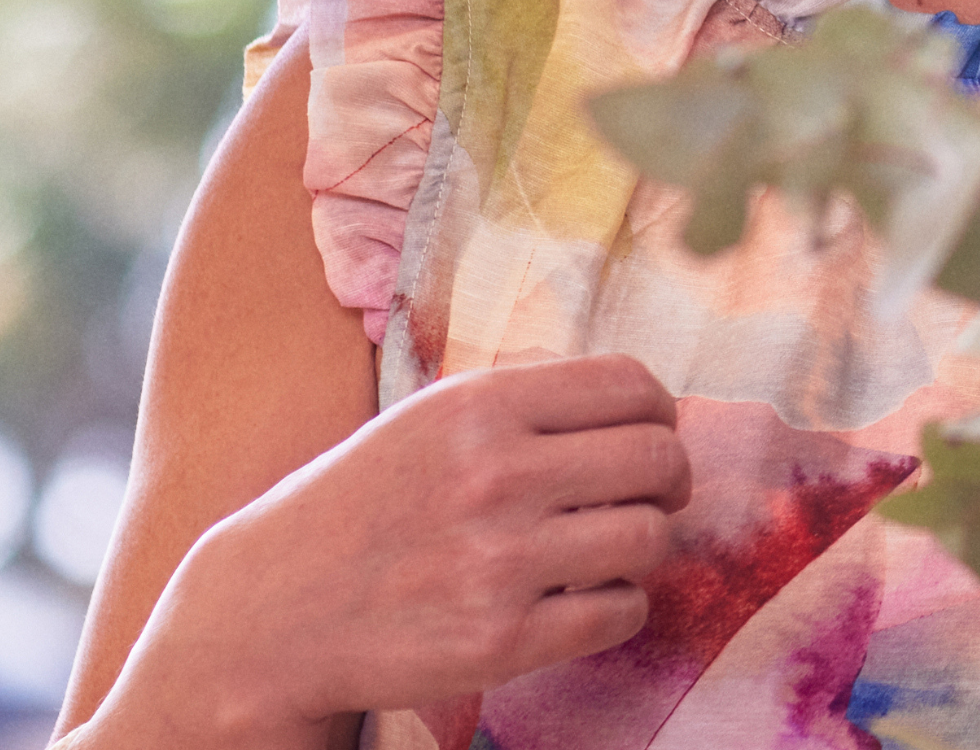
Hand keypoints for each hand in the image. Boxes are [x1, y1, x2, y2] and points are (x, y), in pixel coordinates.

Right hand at [107, 355, 689, 740]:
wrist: (265, 616)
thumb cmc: (364, 508)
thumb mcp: (430, 420)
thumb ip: (529, 402)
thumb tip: (649, 403)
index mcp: (478, 406)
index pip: (634, 386)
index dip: (659, 413)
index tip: (648, 436)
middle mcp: (493, 475)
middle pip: (658, 457)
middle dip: (666, 479)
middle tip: (646, 498)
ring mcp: (498, 563)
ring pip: (651, 537)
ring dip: (643, 546)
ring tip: (605, 552)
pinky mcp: (499, 642)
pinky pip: (623, 612)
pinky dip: (619, 607)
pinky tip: (580, 601)